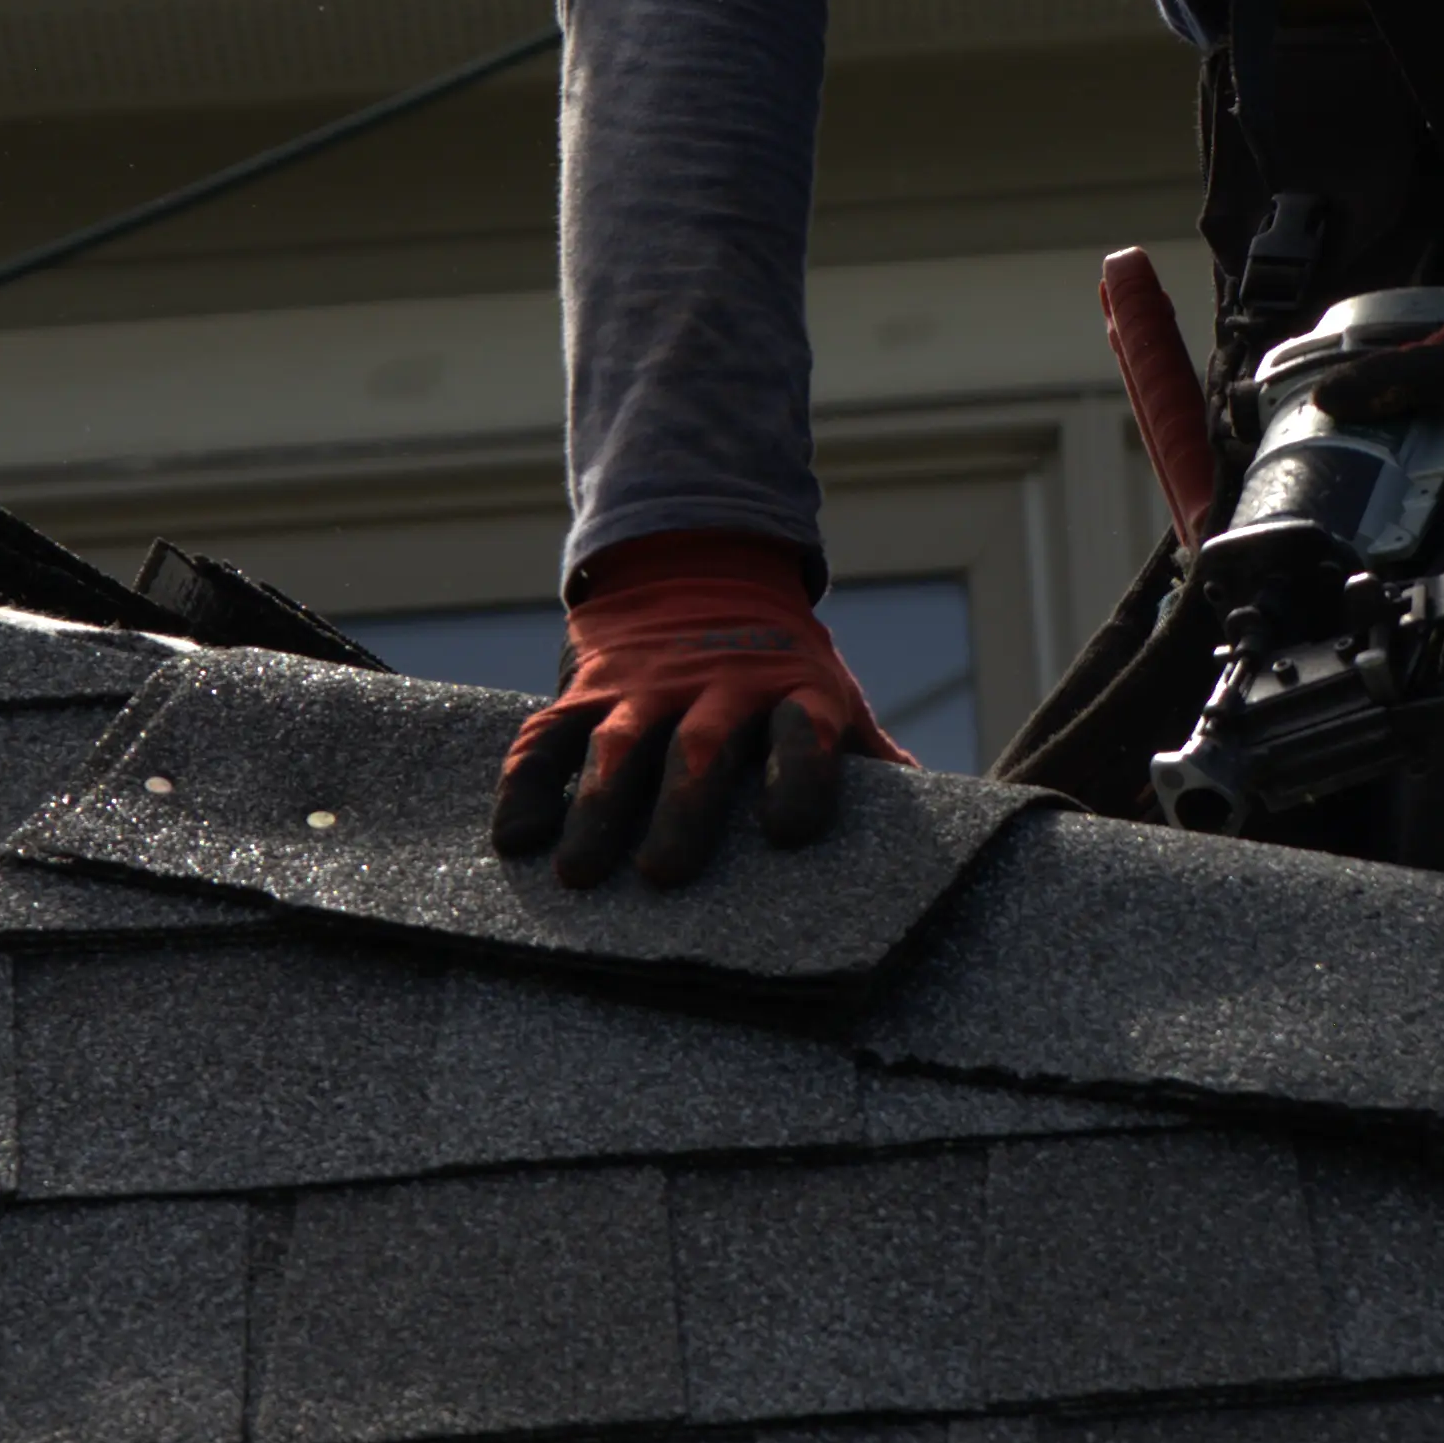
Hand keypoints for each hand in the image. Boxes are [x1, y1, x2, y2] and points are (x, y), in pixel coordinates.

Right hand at [487, 532, 903, 890]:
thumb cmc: (777, 665)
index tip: (787, 832)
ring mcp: (646, 687)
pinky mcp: (588, 689)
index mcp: (791, 692)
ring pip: (619, 746)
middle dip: (683, 809)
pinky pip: (548, 735)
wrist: (700, 567)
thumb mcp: (829, 693)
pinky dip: (526, 784)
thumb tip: (929, 806)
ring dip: (597, 807)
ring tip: (577, 873)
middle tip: (664, 875)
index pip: (804, 732)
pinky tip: (514, 839)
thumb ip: (862, 753)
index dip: (800, 775)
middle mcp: (718, 687)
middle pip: (702, 748)